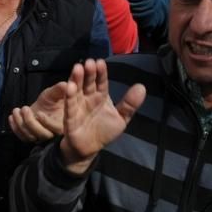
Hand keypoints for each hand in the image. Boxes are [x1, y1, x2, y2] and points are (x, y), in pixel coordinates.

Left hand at [8, 80, 69, 142]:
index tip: (39, 113)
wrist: (42, 107)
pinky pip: (22, 137)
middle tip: (25, 108)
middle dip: (30, 122)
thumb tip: (66, 84)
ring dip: (20, 123)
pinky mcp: (30, 137)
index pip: (56, 128)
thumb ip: (59, 90)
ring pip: (30, 136)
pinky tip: (12, 117)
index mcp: (61, 124)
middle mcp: (52, 133)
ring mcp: (40, 137)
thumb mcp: (54, 93)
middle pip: (42, 134)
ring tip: (16, 110)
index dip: (47, 122)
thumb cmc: (51, 101)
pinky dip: (14, 127)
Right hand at [59, 59, 145, 173]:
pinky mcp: (70, 117)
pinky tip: (69, 86)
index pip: (101, 82)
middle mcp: (88, 98)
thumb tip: (141, 86)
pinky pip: (69, 105)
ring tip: (76, 68)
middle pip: (88, 83)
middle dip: (88, 73)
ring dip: (76, 79)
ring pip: (76, 90)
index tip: (100, 62)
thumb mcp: (121, 118)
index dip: (101, 72)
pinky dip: (69, 96)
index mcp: (100, 96)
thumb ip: (130, 104)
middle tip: (89, 62)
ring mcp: (78, 106)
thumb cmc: (104, 131)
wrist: (90, 149)